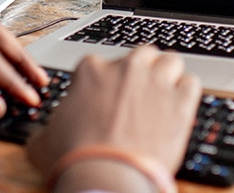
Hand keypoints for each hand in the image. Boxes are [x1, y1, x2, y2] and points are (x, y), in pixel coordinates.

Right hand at [26, 46, 200, 191]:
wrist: (105, 177)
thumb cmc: (74, 159)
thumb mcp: (44, 141)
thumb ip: (45, 129)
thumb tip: (41, 136)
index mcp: (91, 71)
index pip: (102, 64)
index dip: (106, 82)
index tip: (108, 99)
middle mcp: (126, 68)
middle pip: (141, 55)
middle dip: (141, 71)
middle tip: (139, 94)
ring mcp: (156, 82)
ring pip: (171, 61)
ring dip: (168, 75)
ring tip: (164, 96)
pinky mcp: (181, 102)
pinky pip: (192, 83)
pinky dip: (187, 93)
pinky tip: (180, 107)